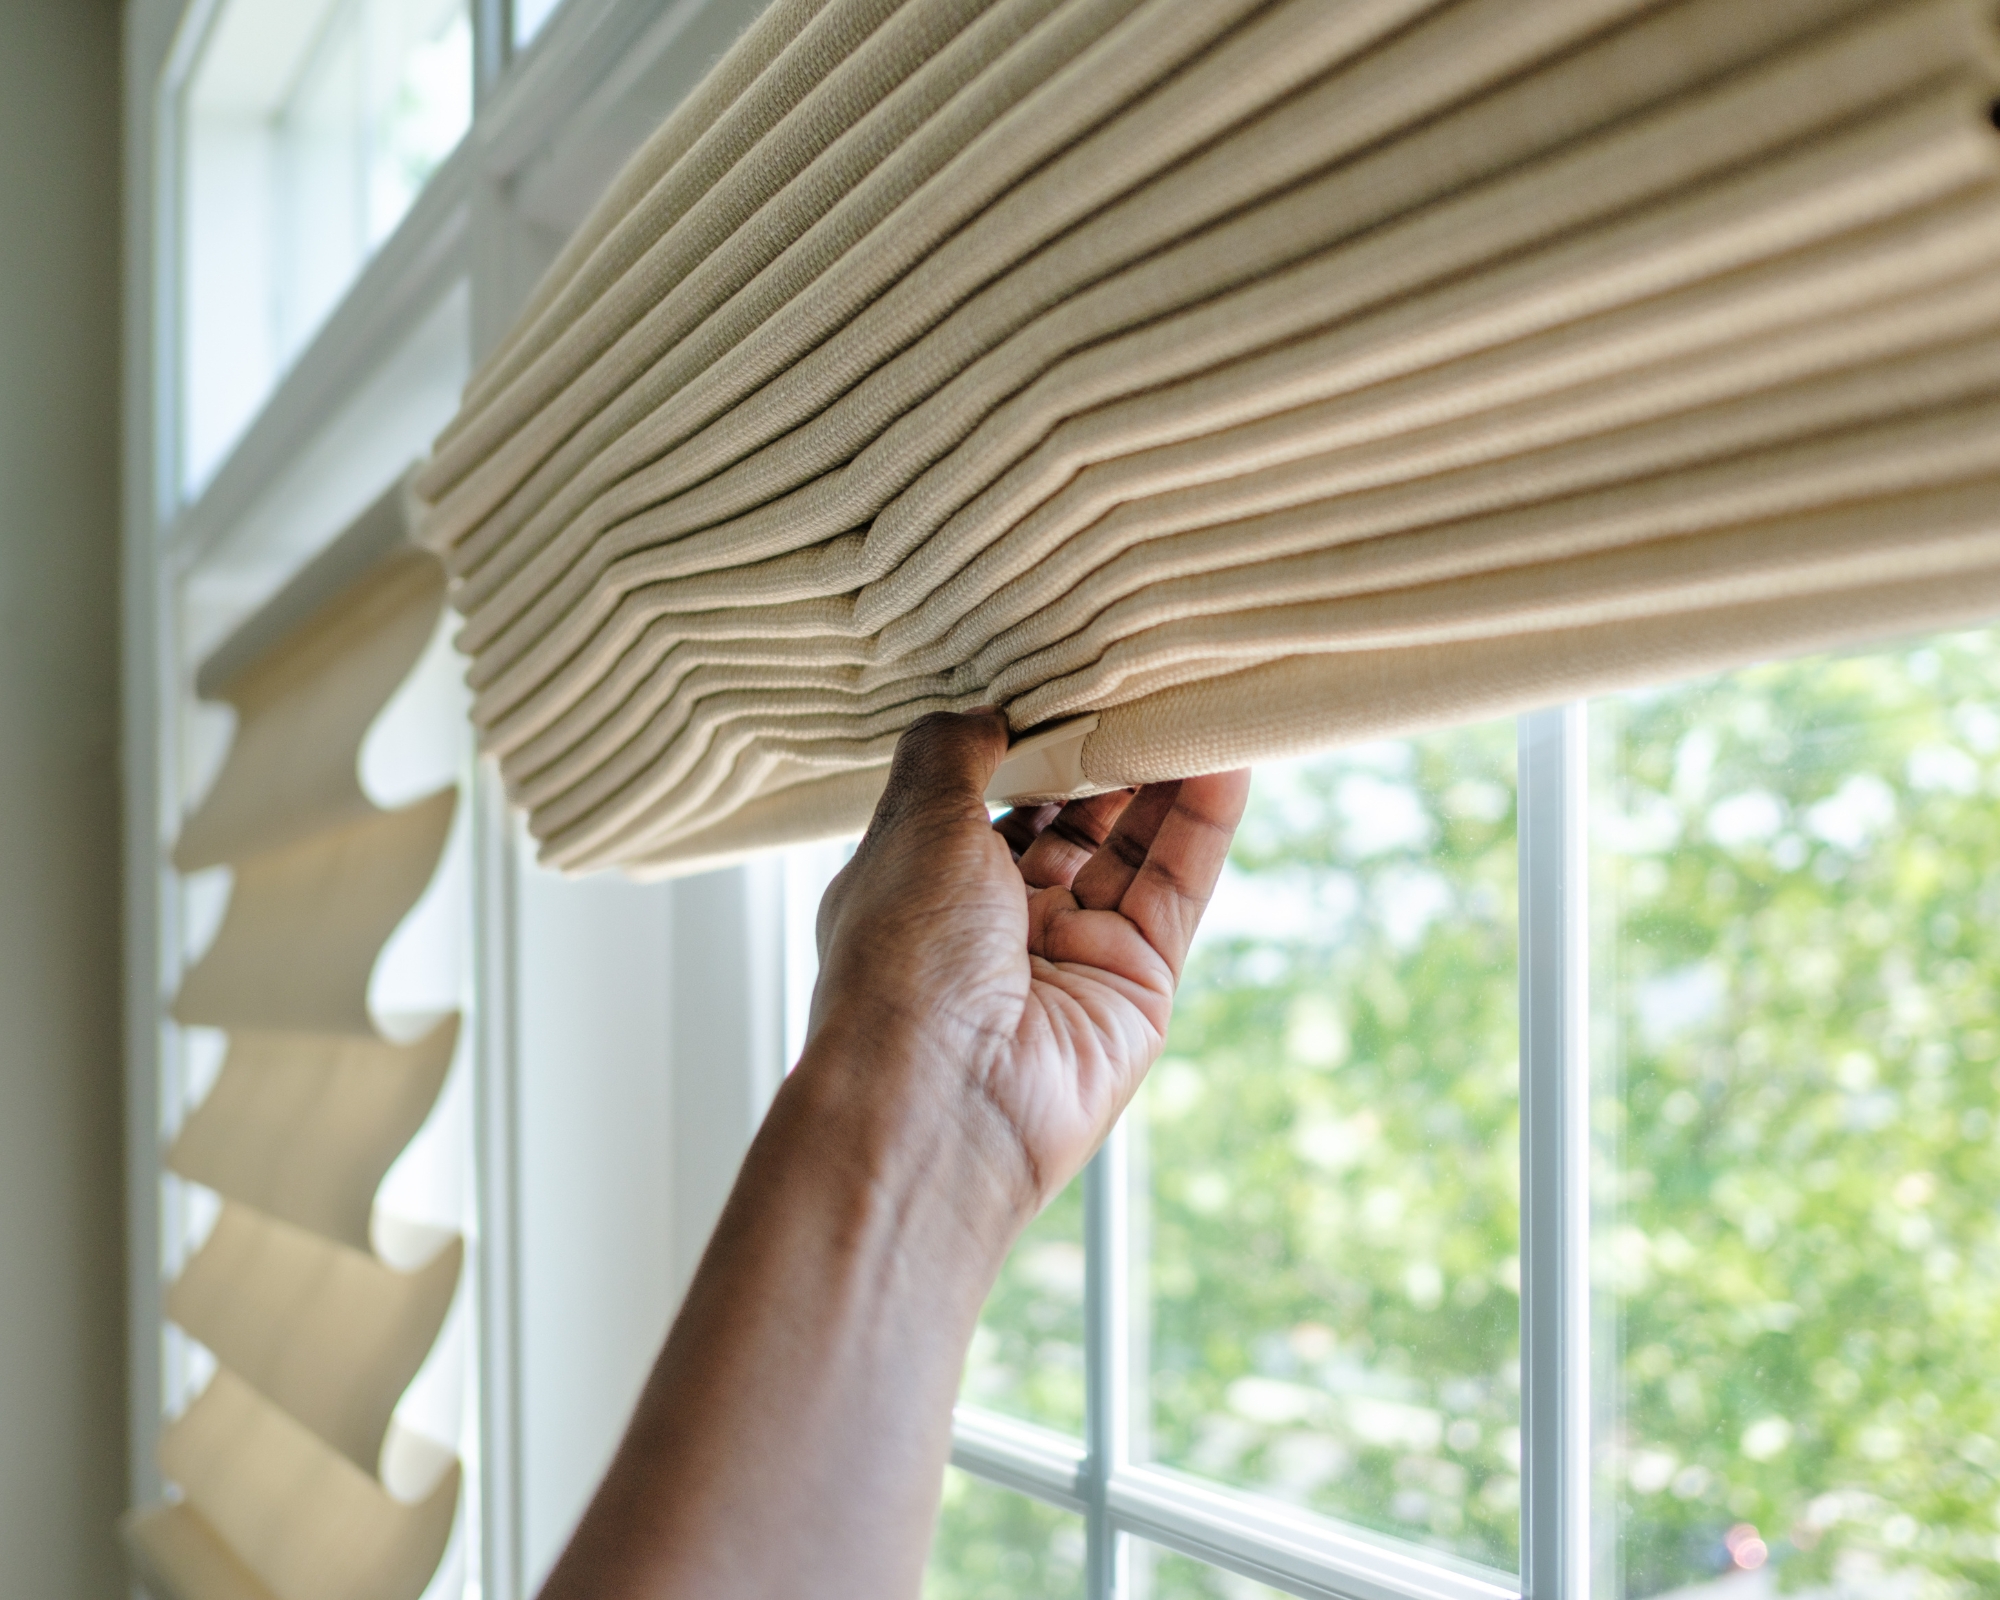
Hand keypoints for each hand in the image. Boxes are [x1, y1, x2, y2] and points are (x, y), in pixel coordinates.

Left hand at [805, 710, 1248, 1217]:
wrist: (941, 1101)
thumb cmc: (902, 966)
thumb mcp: (911, 824)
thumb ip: (951, 752)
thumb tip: (987, 710)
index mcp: (927, 885)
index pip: (994, 796)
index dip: (1035, 738)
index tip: (1070, 676)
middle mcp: (997, 922)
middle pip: (1073, 818)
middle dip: (1110, 751)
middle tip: (1151, 677)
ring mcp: (1072, 952)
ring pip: (1134, 846)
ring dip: (1167, 774)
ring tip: (1201, 697)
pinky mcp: (1138, 982)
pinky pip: (1177, 887)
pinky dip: (1203, 823)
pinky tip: (1226, 757)